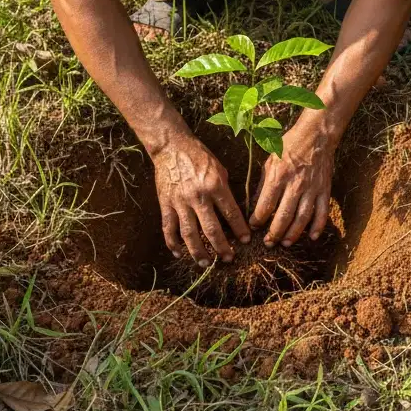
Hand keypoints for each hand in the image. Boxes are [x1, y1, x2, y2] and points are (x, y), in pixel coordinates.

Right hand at [153, 136, 250, 266]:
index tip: (245, 241)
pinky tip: (179, 253)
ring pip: (190, 234)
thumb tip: (233, 214)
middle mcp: (198, 196)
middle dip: (222, 247)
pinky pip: (168, 228)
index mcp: (215, 186)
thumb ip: (225, 191)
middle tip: (229, 258)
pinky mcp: (165, 204)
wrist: (172, 147)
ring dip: (198, 252)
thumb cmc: (200, 157)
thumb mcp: (220, 170)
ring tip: (205, 263)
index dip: (240, 230)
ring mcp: (180, 202)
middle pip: (212, 230)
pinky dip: (173, 243)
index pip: (231, 214)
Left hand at [249, 124, 335, 246]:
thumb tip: (254, 205)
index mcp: (278, 176)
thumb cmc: (289, 147)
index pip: (265, 205)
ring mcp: (312, 189)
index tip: (253, 227)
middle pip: (283, 216)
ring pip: (302, 218)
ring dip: (293, 234)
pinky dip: (317, 227)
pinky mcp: (325, 190)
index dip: (257, 220)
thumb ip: (262, 184)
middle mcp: (295, 185)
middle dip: (274, 233)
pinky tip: (311, 237)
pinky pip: (322, 213)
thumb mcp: (269, 161)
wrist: (316, 136)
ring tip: (285, 243)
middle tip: (268, 242)